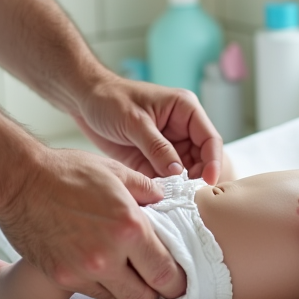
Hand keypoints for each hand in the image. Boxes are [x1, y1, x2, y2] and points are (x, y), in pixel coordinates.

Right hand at [0, 147, 186, 298]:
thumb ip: (146, 189)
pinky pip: (93, 295)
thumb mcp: (114, 171)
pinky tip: (102, 271)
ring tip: (127, 275)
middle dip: (155, 294)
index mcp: (130, 228)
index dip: (177, 281)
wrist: (19, 181)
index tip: (177, 279)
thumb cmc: (65, 172)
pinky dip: (102, 287)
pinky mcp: (62, 278)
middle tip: (154, 282)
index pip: (167, 273)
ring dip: (127, 292)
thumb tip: (163, 201)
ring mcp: (83, 271)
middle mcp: (109, 256)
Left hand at [73, 76, 223, 184]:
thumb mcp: (134, 121)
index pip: (210, 139)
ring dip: (179, 186)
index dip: (213, 161)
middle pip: (201, 159)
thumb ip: (157, 147)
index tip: (208, 181)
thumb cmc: (110, 99)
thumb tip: (178, 173)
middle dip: (196, 178)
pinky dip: (163, 189)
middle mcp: (181, 129)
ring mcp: (167, 146)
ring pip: (184, 172)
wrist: (84, 101)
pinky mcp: (152, 159)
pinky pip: (164, 178)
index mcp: (185, 110)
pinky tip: (157, 198)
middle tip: (187, 195)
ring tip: (172, 199)